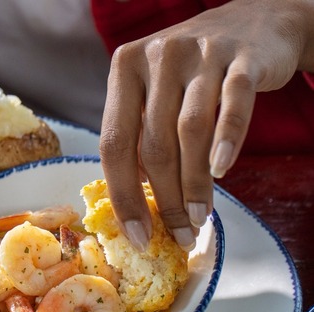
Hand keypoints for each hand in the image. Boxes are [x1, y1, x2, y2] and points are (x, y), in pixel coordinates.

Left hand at [98, 0, 313, 250]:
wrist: (255, 21)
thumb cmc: (192, 73)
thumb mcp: (155, 93)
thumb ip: (140, 135)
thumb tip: (135, 200)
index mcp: (124, 69)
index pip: (113, 143)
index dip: (123, 195)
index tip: (136, 235)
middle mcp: (156, 58)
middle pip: (152, 144)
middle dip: (164, 199)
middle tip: (178, 233)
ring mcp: (198, 55)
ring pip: (190, 132)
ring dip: (194, 183)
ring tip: (199, 217)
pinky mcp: (241, 58)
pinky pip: (232, 106)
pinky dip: (227, 142)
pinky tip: (223, 172)